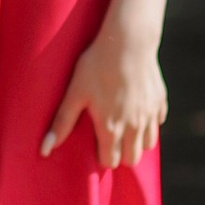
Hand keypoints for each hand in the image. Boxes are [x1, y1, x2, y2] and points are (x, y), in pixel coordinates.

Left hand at [41, 14, 165, 170]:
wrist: (128, 42)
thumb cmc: (97, 66)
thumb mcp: (75, 93)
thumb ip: (62, 123)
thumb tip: (44, 150)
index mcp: (111, 129)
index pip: (110, 162)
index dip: (101, 156)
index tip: (95, 145)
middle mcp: (134, 127)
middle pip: (131, 159)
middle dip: (120, 154)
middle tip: (109, 138)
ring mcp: (149, 116)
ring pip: (147, 145)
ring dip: (136, 142)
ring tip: (123, 127)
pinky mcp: (160, 102)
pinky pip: (157, 124)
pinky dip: (148, 123)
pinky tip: (137, 109)